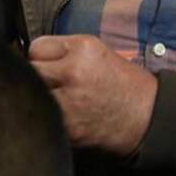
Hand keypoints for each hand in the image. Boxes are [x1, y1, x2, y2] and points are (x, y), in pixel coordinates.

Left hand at [29, 35, 157, 156]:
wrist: (146, 116)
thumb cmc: (121, 82)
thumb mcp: (98, 50)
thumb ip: (65, 49)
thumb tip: (33, 55)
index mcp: (82, 50)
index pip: (36, 47)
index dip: (38, 56)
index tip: (44, 64)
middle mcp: (73, 73)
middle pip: (29, 70)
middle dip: (33, 76)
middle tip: (44, 83)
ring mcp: (69, 103)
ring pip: (30, 97)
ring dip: (35, 98)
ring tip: (49, 99)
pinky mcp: (68, 128)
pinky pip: (42, 118)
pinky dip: (44, 117)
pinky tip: (58, 115)